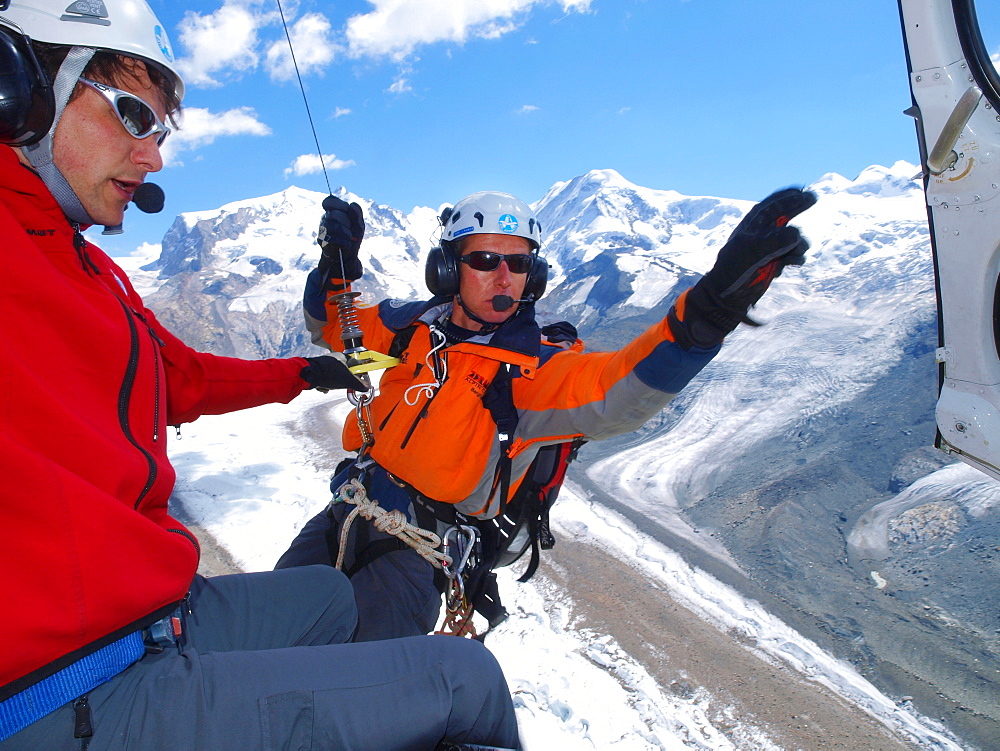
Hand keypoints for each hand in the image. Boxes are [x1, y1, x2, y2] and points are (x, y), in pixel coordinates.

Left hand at [300, 355, 369, 391]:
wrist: (308, 375)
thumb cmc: (328, 374)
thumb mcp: (347, 380)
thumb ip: (358, 384)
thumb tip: (366, 387)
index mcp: (343, 356)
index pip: (356, 363)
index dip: (358, 372)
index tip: (360, 379)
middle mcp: (333, 357)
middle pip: (345, 370)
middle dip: (345, 379)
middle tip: (344, 384)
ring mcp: (324, 362)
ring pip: (335, 374)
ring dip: (335, 382)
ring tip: (332, 386)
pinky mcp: (317, 368)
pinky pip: (326, 376)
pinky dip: (326, 382)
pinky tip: (324, 386)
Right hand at [317, 195, 364, 281]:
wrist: (349, 256)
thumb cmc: (353, 237)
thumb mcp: (359, 225)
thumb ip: (357, 214)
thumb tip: (352, 205)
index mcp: (333, 212)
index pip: (328, 201)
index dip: (339, 204)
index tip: (347, 210)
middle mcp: (325, 219)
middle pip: (332, 214)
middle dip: (346, 221)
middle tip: (351, 228)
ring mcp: (321, 230)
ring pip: (331, 226)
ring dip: (345, 232)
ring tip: (350, 238)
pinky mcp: (322, 241)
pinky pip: (331, 238)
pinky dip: (343, 241)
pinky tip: (347, 244)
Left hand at [669, 187, 815, 348]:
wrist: (729, 295)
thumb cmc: (734, 270)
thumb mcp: (751, 253)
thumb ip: (773, 242)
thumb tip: (795, 235)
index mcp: (753, 224)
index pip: (773, 205)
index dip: (788, 196)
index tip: (803, 191)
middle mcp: (763, 232)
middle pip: (787, 215)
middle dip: (798, 207)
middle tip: (813, 198)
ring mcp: (771, 246)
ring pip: (794, 238)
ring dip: (798, 245)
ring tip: (794, 254)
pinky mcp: (776, 261)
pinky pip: (794, 254)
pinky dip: (796, 258)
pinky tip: (791, 263)